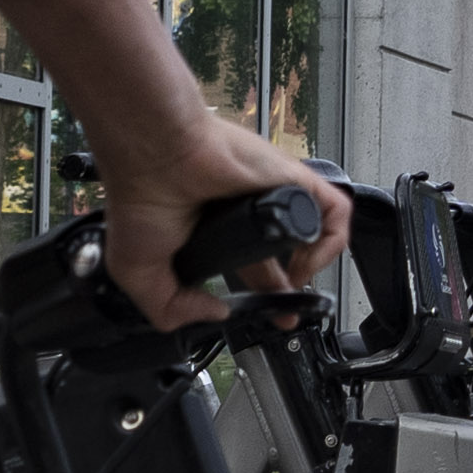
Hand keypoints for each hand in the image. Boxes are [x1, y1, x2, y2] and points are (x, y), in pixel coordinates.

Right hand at [86, 107, 338, 328]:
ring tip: (294, 283)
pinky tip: (304, 262)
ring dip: (313, 266)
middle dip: (293, 288)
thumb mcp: (138, 274)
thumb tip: (217, 313)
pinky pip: (334, 213)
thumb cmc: (140, 196)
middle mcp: (250, 213)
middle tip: (288, 313)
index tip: (273, 317)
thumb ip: (171, 309)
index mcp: (218, 233)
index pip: (255, 268)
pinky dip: (329, 243)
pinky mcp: (293, 182)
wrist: (155, 154)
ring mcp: (274, 197)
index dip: (267, 295)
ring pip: (317, 233)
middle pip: (289, 256)